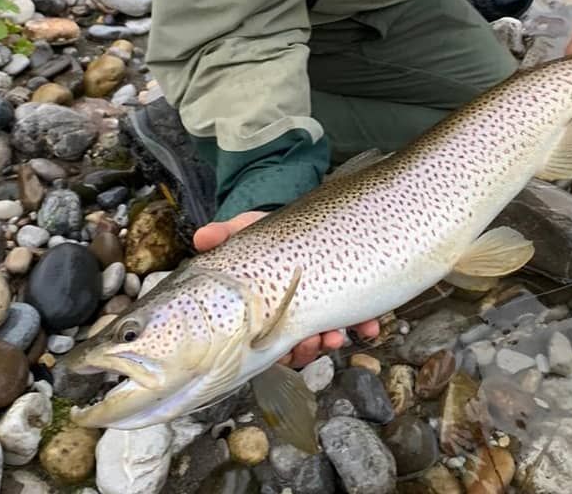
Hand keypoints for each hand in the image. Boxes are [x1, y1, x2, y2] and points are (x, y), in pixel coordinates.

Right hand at [194, 210, 380, 368]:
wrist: (313, 219)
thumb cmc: (274, 232)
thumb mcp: (249, 231)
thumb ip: (227, 235)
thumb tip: (201, 237)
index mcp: (267, 305)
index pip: (265, 339)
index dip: (272, 350)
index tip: (280, 348)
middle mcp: (294, 312)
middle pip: (297, 345)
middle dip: (305, 350)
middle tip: (312, 343)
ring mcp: (323, 306)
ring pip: (327, 338)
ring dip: (331, 342)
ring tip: (337, 336)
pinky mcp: (351, 299)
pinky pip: (360, 320)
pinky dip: (366, 326)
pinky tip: (370, 326)